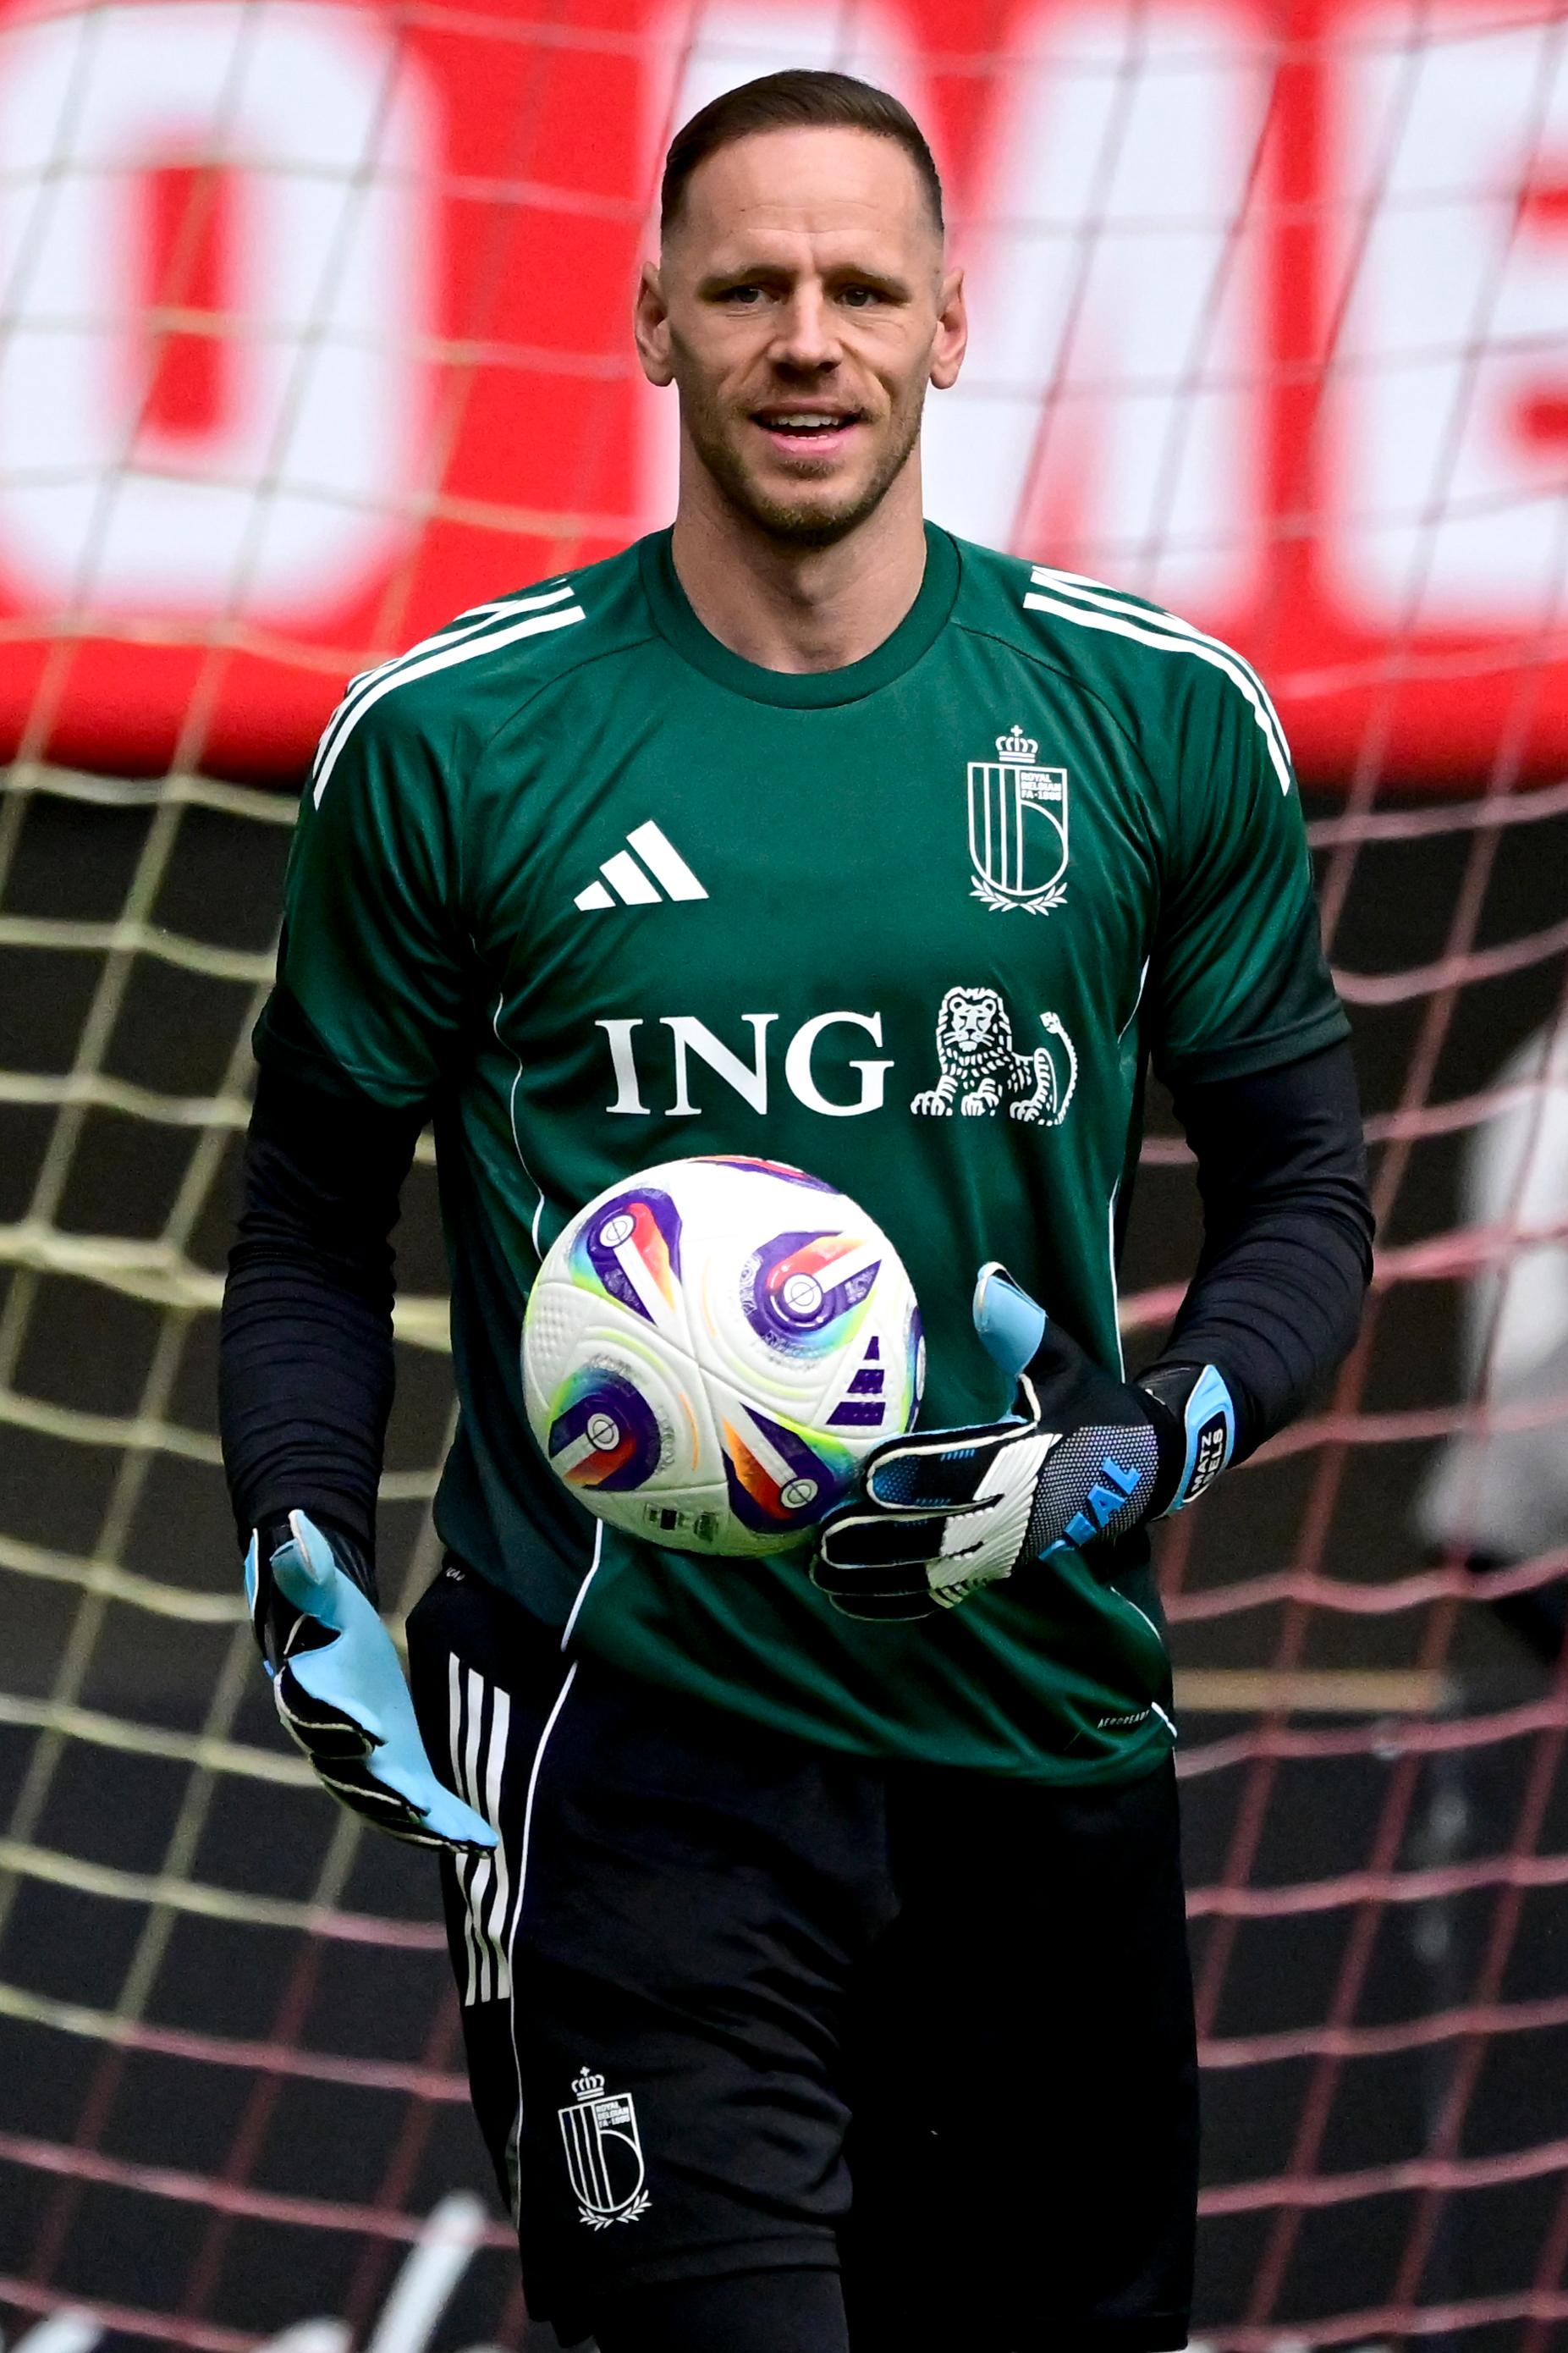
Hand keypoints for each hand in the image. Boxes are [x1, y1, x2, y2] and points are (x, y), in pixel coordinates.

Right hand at [246, 1511, 496, 1851]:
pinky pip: (413, 1799)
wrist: (320, 1617)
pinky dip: (442, 1822)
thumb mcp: (312, 1575)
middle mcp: (326, 1734)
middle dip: (389, 1794)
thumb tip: (292, 1535)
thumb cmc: (315, 1592)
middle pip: (353, 1771)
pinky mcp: (389, 1759)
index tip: (368, 1731)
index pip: (315, 1709)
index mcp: (304, 1688)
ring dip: (424, 1823)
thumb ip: (301, 1563)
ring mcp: (358, 1755)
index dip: (338, 1721)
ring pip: (386, 1799)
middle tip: (424, 1811)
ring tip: (469, 1840)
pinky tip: (481, 1840)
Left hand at [811, 1265, 1234, 1619]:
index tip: (870, 1475)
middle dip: (881, 1540)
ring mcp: (1008, 1550)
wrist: (1143, 1473)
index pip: (967, 1471)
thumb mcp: (1068, 1363)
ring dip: (878, 1579)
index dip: (918, 1475)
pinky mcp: (999, 1569)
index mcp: (1033, 1460)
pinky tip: (849, 1601)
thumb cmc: (1094, 1408)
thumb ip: (1024, 1327)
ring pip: (935, 1574)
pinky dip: (897, 1603)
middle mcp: (1019, 1514)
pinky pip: (944, 1595)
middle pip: (941, 1535)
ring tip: (822, 1572)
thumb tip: (987, 1277)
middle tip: (824, 1536)